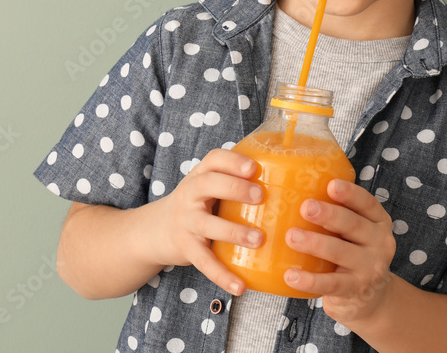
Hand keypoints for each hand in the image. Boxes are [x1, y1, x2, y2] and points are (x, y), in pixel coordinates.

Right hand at [146, 148, 263, 295]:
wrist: (156, 230)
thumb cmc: (197, 205)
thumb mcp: (209, 187)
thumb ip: (235, 183)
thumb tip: (290, 183)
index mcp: (200, 175)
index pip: (214, 159)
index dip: (232, 161)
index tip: (253, 167)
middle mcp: (190, 194)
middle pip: (208, 184)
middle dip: (234, 188)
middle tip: (260, 196)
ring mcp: (185, 221)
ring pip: (208, 224)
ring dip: (233, 232)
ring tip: (258, 240)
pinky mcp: (185, 247)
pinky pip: (204, 262)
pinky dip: (222, 275)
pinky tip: (240, 286)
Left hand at [282, 178, 396, 325]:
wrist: (370, 297)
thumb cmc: (352, 252)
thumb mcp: (355, 231)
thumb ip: (337, 213)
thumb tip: (293, 187)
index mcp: (378, 222)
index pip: (368, 203)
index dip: (350, 193)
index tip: (331, 185)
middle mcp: (379, 243)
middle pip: (354, 225)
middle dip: (329, 215)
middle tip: (306, 207)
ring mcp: (369, 268)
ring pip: (340, 252)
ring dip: (315, 243)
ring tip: (291, 236)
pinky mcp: (355, 290)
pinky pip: (330, 284)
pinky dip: (309, 280)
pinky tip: (290, 275)